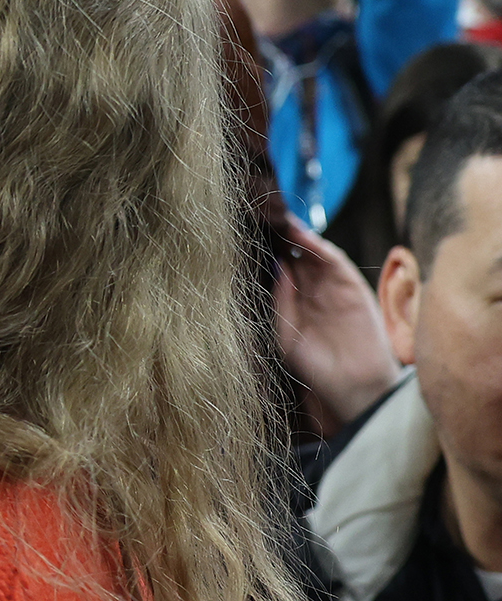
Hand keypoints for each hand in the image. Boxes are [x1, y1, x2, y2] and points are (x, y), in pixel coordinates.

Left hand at [274, 229, 401, 428]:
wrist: (354, 387)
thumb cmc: (317, 367)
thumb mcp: (285, 333)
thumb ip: (280, 300)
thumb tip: (277, 266)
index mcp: (295, 302)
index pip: (279, 268)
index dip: (266, 251)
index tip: (247, 231)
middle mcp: (313, 290)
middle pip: (294, 255)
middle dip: (279, 236)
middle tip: (260, 214)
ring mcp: (333, 287)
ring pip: (313, 253)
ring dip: (297, 235)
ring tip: (277, 218)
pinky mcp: (353, 287)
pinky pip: (335, 261)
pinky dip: (320, 247)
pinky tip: (303, 236)